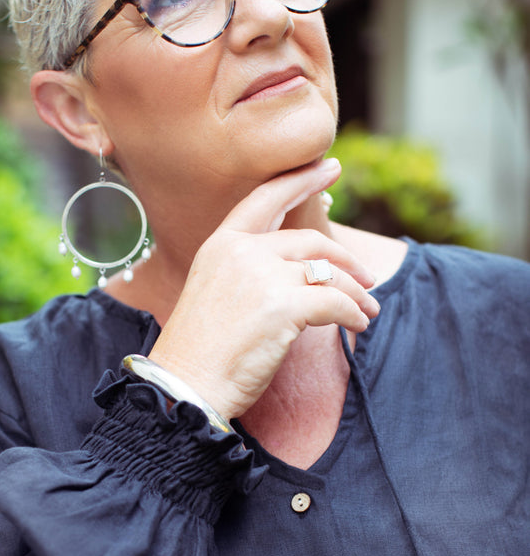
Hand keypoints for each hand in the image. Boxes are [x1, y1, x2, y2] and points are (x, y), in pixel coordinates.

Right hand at [149, 159, 379, 419]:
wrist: (185, 388)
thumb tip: (300, 273)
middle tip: (367, 277)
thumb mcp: (216, 294)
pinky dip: (353, 314)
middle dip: (345, 259)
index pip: (266, 199)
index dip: (301, 181)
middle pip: (310, 241)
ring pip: (329, 273)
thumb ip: (249, 273)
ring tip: (369, 310)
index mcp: (220, 244)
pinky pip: (336, 304)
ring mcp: (262, 277)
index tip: (331, 166)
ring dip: (356, 292)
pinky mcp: (283, 307)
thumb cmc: (200, 354)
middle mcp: (241, 251)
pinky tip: (357, 325)